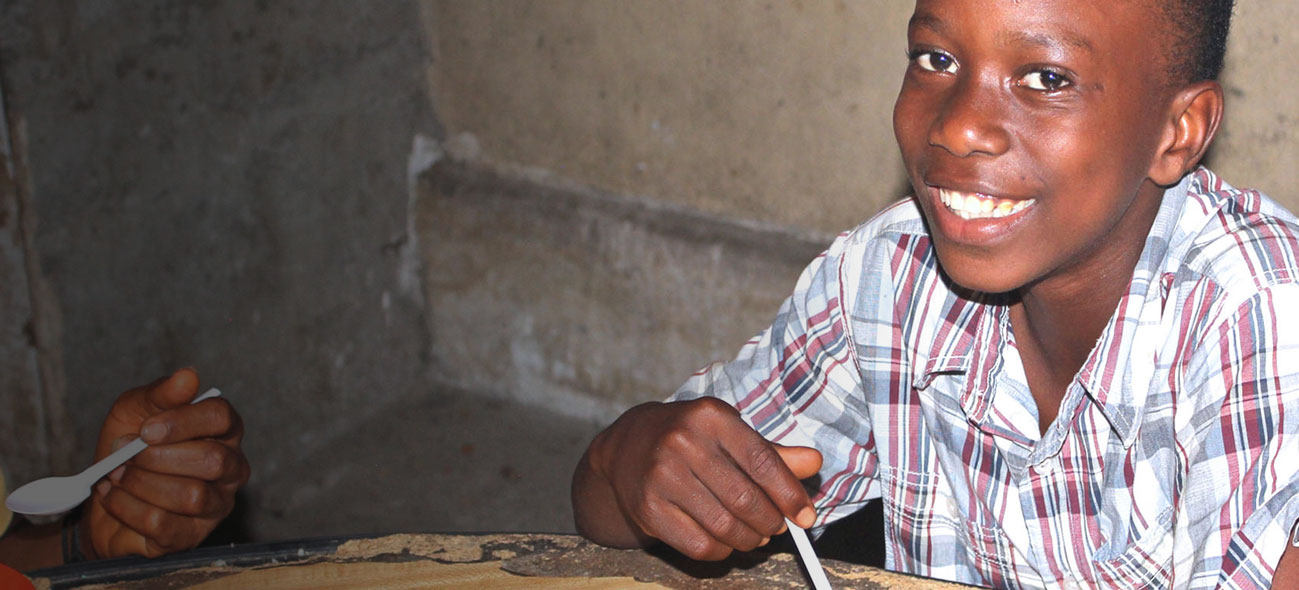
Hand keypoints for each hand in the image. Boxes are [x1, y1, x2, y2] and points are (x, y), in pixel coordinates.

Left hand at [82, 368, 249, 558]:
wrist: (102, 493)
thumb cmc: (127, 446)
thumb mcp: (135, 409)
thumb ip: (161, 393)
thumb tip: (188, 375)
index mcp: (223, 430)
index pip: (222, 418)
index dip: (184, 422)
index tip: (147, 429)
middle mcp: (230, 468)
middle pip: (212, 460)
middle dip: (156, 458)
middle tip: (122, 455)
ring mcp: (215, 505)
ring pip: (191, 496)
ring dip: (140, 484)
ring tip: (115, 476)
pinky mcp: (190, 536)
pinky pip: (163, 524)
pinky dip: (127, 508)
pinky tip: (114, 497)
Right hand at [573, 397, 821, 560]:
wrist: (627, 446)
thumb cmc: (689, 437)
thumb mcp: (728, 432)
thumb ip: (771, 451)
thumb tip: (813, 463)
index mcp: (709, 416)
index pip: (762, 461)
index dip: (789, 494)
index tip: (805, 516)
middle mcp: (682, 442)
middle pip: (745, 499)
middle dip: (770, 521)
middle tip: (777, 527)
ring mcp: (661, 477)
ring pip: (724, 526)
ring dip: (749, 539)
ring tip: (755, 535)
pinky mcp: (648, 508)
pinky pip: (699, 544)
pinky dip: (722, 550)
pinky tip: (725, 540)